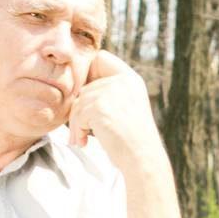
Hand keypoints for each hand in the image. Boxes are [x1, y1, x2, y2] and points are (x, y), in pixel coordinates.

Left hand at [62, 52, 164, 169]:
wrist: (142, 158)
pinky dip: (77, 130)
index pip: (100, 58)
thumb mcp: (126, 108)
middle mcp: (123, 80)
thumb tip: (78, 91)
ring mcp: (112, 92)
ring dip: (76, 123)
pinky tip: (84, 142)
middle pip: (85, 87)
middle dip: (80, 110)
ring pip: (78, 102)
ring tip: (81, 139)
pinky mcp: (100, 106)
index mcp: (131, 79)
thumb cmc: (132, 140)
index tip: (88, 96)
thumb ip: (109, 93)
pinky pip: (77, 114)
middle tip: (82, 129)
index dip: (89, 74)